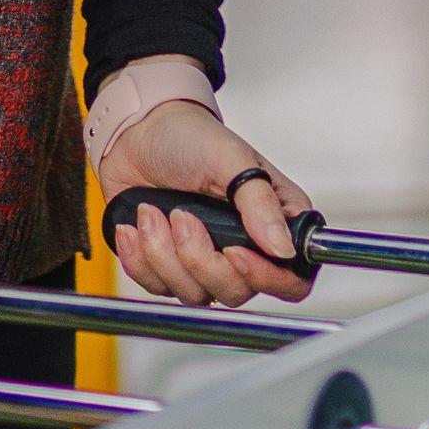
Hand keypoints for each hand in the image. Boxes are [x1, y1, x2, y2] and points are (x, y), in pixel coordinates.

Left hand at [100, 95, 318, 309]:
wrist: (136, 134)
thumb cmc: (189, 137)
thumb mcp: (230, 159)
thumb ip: (260, 203)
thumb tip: (283, 247)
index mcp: (274, 220)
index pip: (292, 278)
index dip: (266, 277)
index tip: (233, 251)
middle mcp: (245, 247)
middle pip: (238, 291)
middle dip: (200, 258)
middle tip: (181, 215)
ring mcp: (206, 261)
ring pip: (195, 294)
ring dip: (164, 254)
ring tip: (151, 212)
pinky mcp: (171, 267)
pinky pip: (158, 288)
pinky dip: (140, 258)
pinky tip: (136, 226)